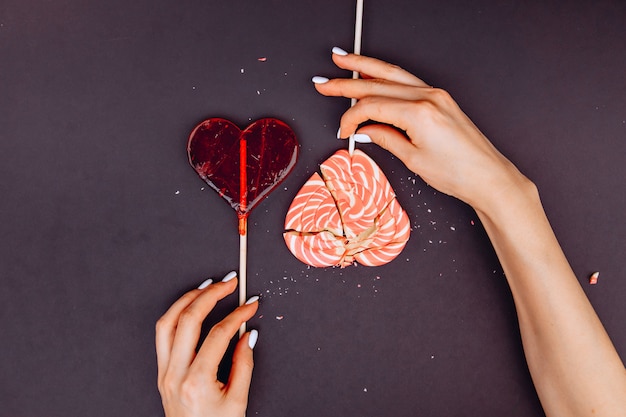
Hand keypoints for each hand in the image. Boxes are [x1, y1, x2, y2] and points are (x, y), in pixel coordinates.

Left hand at [156, 272, 258, 416]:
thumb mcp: (238, 401)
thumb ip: (244, 364)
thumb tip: (248, 335)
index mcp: (196, 382)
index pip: (218, 334)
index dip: (237, 314)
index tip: (250, 304)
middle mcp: (175, 374)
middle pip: (189, 320)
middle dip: (211, 294)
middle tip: (229, 282)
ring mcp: (164, 373)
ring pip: (167, 322)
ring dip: (188, 299)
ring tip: (207, 286)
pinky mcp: (161, 373)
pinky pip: (163, 334)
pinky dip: (176, 314)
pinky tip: (190, 306)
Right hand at [313, 49, 531, 212]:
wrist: (488, 176)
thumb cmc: (459, 173)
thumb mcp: (414, 159)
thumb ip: (385, 139)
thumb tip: (366, 131)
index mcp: (419, 113)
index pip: (371, 107)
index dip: (350, 119)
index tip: (343, 132)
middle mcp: (428, 97)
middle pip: (376, 84)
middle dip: (346, 82)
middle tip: (323, 82)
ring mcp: (435, 95)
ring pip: (391, 74)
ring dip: (365, 67)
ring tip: (344, 61)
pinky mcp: (440, 98)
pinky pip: (407, 81)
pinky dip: (386, 76)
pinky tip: (374, 73)